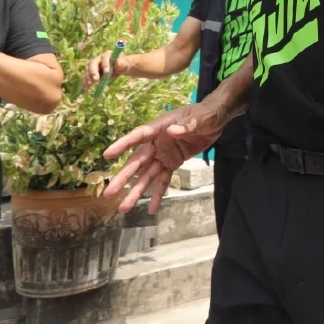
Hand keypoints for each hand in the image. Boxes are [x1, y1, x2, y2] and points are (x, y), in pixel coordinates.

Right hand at [83, 51, 122, 90]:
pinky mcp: (92, 73)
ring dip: (88, 77)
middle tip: (95, 80)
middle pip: (93, 64)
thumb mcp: (124, 63)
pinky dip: (86, 83)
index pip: (104, 58)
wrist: (120, 68)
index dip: (105, 64)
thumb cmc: (123, 64)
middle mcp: (98, 59)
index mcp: (107, 55)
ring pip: (88, 71)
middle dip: (93, 72)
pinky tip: (86, 88)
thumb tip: (117, 64)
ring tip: (89, 84)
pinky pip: (87, 77)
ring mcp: (94, 66)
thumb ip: (121, 63)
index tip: (107, 72)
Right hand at [102, 102, 222, 212]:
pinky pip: (163, 180)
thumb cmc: (205, 114)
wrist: (215, 120)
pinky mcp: (172, 163)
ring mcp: (163, 155)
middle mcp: (157, 143)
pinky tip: (152, 209)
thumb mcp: (200, 118)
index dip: (123, 145)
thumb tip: (172, 131)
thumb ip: (188, 125)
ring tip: (124, 208)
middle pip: (137, 162)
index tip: (108, 155)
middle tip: (108, 193)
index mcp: (160, 127)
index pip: (139, 136)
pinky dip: (157, 194)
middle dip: (123, 177)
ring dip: (136, 191)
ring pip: (147, 176)